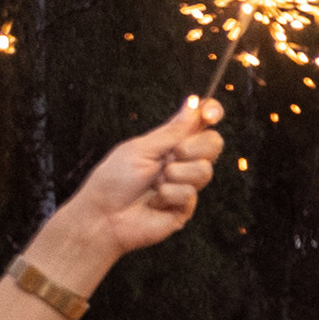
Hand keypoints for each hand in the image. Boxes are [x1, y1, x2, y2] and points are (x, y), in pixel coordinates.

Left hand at [44, 99, 226, 271]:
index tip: (210, 114)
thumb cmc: (115, 179)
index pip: (200, 123)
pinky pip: (189, 194)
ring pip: (204, 170)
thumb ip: (172, 130)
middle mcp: (182, 162)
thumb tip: (193, 104)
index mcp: (170, 142)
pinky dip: (168, 196)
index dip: (211, 112)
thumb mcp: (142, 148)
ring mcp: (185, 185)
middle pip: (213, 143)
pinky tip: (154, 203)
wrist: (105, 216)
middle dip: (195, 147)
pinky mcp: (185, 208)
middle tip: (173, 156)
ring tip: (155, 184)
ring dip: (176, 174)